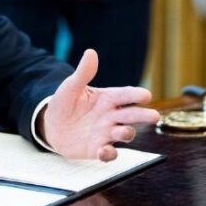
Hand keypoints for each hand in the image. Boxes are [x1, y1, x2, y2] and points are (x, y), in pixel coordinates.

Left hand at [40, 49, 159, 161]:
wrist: (52, 126)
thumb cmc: (65, 102)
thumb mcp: (71, 86)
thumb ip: (83, 72)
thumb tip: (90, 52)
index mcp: (108, 98)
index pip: (125, 95)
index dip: (136, 95)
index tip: (146, 95)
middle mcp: (111, 116)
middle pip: (131, 115)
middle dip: (143, 116)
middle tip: (154, 116)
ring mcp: (106, 133)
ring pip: (123, 134)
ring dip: (127, 133)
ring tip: (125, 132)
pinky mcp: (97, 149)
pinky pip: (108, 153)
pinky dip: (109, 153)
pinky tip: (104, 151)